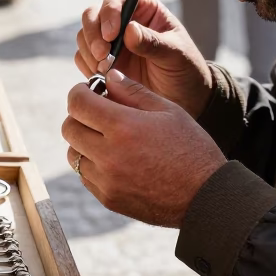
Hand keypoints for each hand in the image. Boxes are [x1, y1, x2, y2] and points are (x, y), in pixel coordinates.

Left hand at [62, 69, 225, 226]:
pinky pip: (84, 176)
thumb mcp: (168, 110)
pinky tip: (114, 159)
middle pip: (69, 127)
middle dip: (80, 115)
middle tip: (98, 112)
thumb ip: (133, 91)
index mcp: (123, 127)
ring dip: (83, 141)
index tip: (89, 91)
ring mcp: (106, 180)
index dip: (80, 92)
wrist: (206, 196)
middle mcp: (108, 155)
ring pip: (73, 153)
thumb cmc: (191, 148)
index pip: (77, 103)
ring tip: (106, 137)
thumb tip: (108, 77)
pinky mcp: (108, 199)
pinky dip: (92, 164)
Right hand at [76, 0, 212, 117]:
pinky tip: (103, 78)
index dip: (109, 8)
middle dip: (93, 33)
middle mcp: (122, 21)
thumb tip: (129, 29)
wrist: (184, 100)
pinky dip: (87, 66)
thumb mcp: (175, 54)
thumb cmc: (185, 70)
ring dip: (89, 51)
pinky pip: (82, 58)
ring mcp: (109, 42)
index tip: (111, 34)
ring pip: (84, 35)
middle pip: (93, 13)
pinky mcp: (101, 62)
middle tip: (103, 55)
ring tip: (106, 70)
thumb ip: (153, 42)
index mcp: (144, 8)